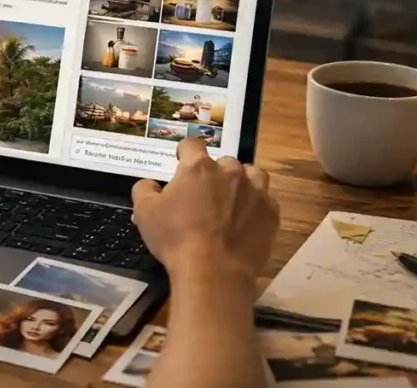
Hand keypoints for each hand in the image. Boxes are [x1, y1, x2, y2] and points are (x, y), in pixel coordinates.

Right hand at [131, 138, 278, 280]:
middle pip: (224, 161)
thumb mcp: (144, 213)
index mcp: (198, 167)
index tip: (181, 162)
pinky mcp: (271, 213)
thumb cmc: (175, 238)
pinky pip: (266, 199)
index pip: (192, 144)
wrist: (214, 272)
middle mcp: (230, 171)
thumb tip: (149, 183)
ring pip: (252, 174)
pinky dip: (257, 205)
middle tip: (205, 193)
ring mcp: (255, 191)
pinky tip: (247, 220)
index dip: (185, 152)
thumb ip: (144, 190)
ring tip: (233, 200)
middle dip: (215, 172)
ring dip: (242, 181)